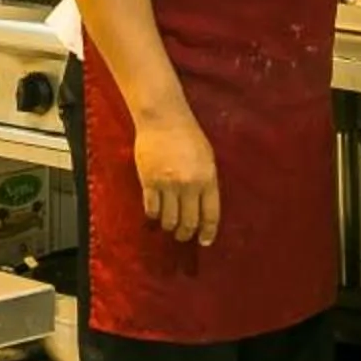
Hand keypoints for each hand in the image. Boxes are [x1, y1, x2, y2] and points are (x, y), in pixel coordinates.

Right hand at [133, 113, 219, 244]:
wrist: (163, 118)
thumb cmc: (188, 135)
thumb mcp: (207, 158)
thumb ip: (207, 182)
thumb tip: (204, 206)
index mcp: (208, 179)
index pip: (211, 215)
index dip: (208, 232)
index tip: (205, 241)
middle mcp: (189, 185)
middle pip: (189, 221)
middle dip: (186, 233)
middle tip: (183, 236)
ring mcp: (168, 184)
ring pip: (169, 218)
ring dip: (170, 226)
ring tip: (169, 226)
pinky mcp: (149, 181)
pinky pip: (151, 208)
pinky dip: (153, 216)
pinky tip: (155, 215)